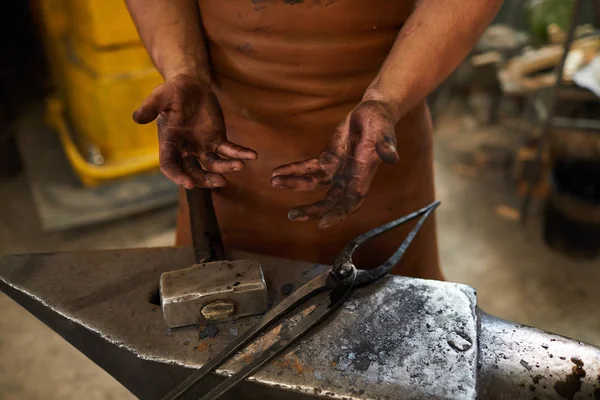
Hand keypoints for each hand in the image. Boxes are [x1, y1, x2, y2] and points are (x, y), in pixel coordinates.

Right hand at [133, 74, 256, 188]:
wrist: (190, 85)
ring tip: (240, 165)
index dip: (178, 176)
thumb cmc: (173, 91)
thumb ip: (150, 107)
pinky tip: (252, 155)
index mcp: (169, 143)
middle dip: (206, 179)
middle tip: (221, 182)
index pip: (170, 166)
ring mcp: (202, 147)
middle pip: (194, 172)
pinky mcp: (218, 140)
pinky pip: (229, 150)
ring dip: (226, 168)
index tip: (188, 184)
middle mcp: (185, 150)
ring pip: (213, 165)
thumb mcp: (160, 96)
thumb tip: (136, 117)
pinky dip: (241, 153)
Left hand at [271, 100, 399, 228]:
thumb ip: (387, 145)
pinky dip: (293, 170)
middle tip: (292, 215)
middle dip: (311, 210)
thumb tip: (393, 156)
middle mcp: (348, 178)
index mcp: (363, 177)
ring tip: (275, 184)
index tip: (322, 223)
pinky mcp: (327, 159)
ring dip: (295, 186)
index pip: (350, 203)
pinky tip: (278, 172)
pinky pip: (308, 168)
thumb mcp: (385, 131)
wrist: (373, 113)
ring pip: (314, 186)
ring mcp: (336, 170)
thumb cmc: (381, 123)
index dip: (337, 214)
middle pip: (328, 201)